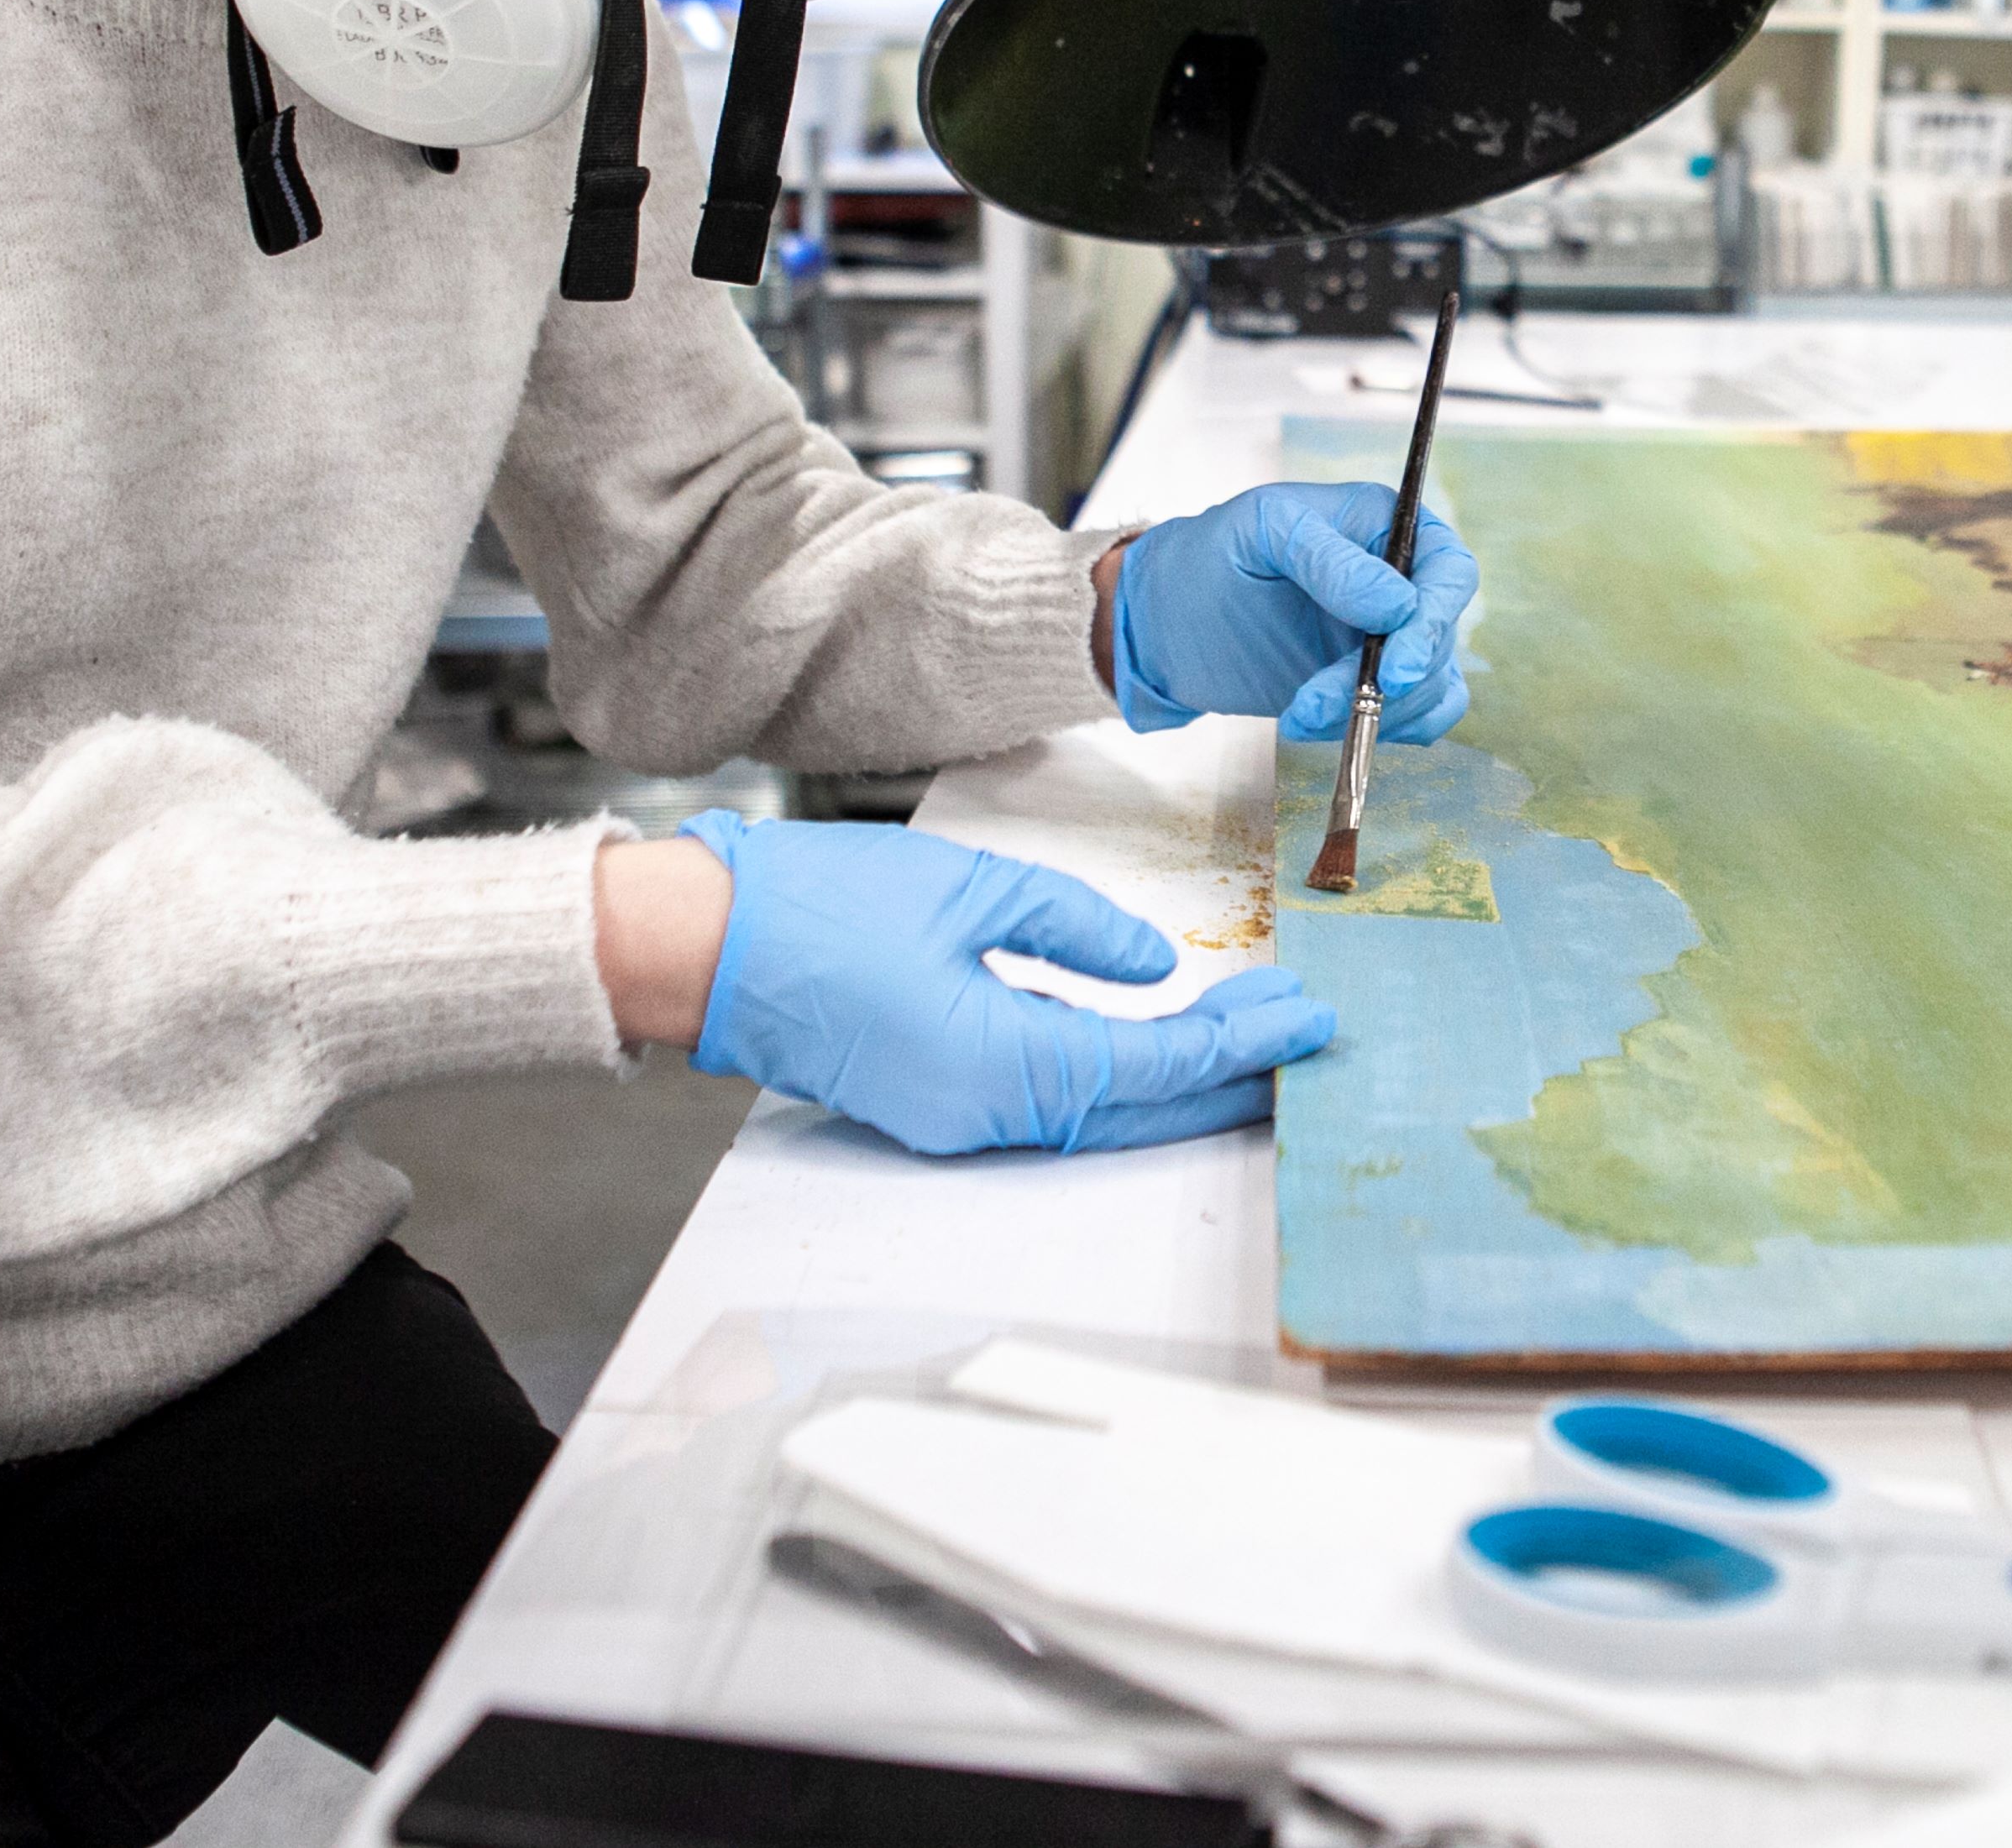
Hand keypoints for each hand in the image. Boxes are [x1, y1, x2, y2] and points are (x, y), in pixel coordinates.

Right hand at [666, 810, 1333, 1154]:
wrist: (705, 947)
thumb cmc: (822, 906)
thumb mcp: (972, 888)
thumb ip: (1077, 929)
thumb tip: (1158, 968)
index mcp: (997, 1065)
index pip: (1152, 1063)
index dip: (1238, 1041)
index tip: (1306, 1014)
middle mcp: (982, 1117)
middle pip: (1138, 1111)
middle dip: (1228, 1076)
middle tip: (1302, 1037)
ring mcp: (954, 1122)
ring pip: (1098, 1116)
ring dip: (1177, 1083)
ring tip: (1253, 1039)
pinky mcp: (936, 1105)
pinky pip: (1051, 1104)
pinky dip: (1115, 1079)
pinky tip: (1157, 1041)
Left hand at [1112, 482, 1478, 744]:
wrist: (1165, 624)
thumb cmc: (1207, 558)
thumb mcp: (1258, 534)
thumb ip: (1327, 559)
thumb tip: (1399, 605)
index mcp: (1382, 526)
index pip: (1447, 569)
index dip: (1433, 620)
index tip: (1393, 667)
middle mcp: (1399, 580)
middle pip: (1441, 636)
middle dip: (1395, 681)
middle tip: (1334, 705)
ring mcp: (1388, 637)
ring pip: (1432, 685)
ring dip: (1376, 713)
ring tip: (1300, 714)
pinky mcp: (1370, 685)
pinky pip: (1416, 717)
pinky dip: (1384, 732)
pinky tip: (1320, 724)